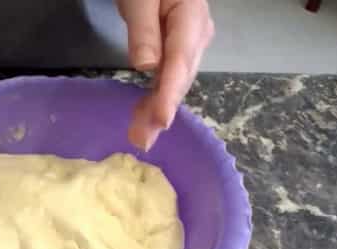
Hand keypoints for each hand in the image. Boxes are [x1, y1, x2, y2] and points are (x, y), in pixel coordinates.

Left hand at [117, 0, 213, 150]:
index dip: (169, 93)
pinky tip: (143, 118)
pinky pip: (167, 78)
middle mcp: (197, 36)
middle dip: (162, 111)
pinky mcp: (176, 50)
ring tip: (140, 138)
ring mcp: (189, 44)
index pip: (180, 62)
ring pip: (174, 82)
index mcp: (192, 19)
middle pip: (180, 78)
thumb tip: (147, 66)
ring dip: (156, 111)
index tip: (161, 120)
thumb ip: (144, 30)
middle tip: (142, 140)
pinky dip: (154, 98)